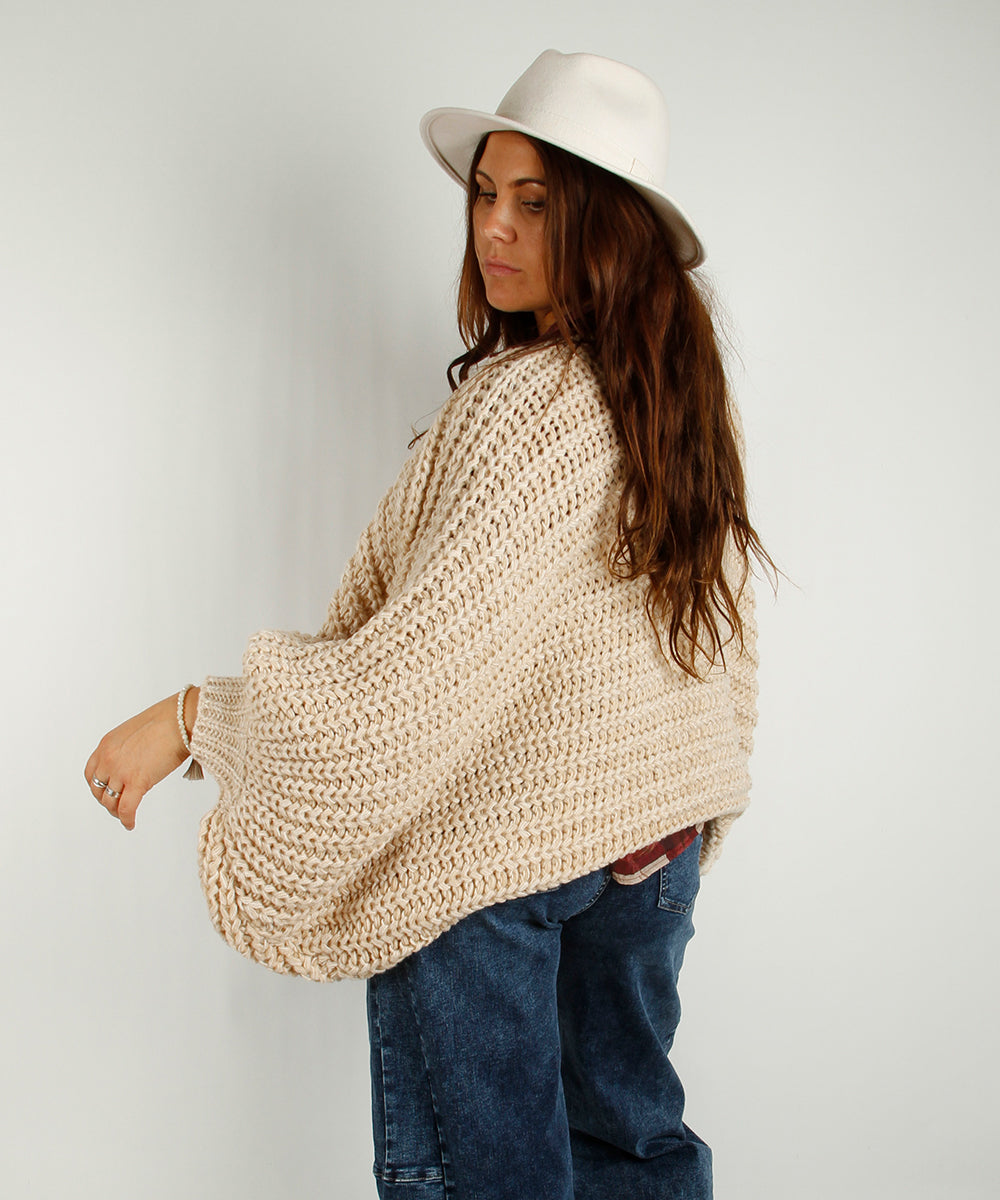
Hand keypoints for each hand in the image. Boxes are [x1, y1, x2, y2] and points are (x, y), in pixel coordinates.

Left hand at [84, 689, 199, 829]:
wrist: (180, 720)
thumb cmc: (168, 720)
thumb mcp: (136, 732)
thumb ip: (129, 749)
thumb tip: (137, 762)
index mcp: (107, 744)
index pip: (91, 772)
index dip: (97, 786)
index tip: (105, 791)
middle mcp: (108, 758)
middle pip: (98, 789)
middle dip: (106, 800)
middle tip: (116, 806)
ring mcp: (121, 771)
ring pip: (110, 801)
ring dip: (116, 811)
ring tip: (125, 816)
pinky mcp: (137, 781)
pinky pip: (126, 808)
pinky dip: (126, 819)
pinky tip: (130, 824)